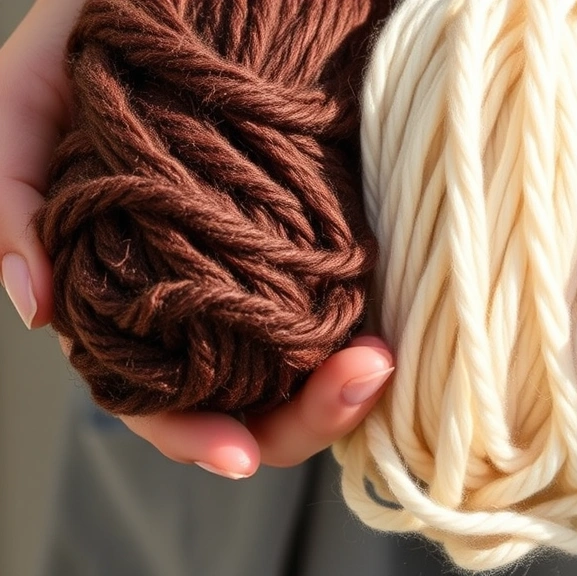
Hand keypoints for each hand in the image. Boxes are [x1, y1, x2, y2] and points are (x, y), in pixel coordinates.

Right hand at [0, 0, 393, 478]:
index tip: (233, 451)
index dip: (191, 436)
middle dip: (298, 420)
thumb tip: (36, 309)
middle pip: (252, 404)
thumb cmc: (120, 32)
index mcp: (138, 287)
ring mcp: (277, 272)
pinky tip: (391, 329)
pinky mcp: (335, 241)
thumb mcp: (36, 89)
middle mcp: (213, 293)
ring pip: (309, 374)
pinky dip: (372, 335)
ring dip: (345, 389)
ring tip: (378, 356)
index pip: (161, 397)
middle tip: (355, 377)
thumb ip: (11, 187)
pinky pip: (357, 313)